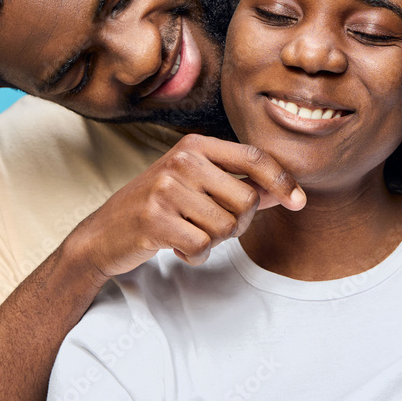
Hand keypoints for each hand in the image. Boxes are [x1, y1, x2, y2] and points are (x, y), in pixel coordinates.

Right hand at [67, 134, 305, 286]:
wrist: (102, 234)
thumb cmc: (156, 208)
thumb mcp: (195, 186)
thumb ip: (237, 185)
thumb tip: (283, 192)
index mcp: (195, 145)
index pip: (254, 157)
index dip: (282, 180)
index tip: (299, 202)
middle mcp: (182, 160)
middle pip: (246, 200)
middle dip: (238, 224)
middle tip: (210, 227)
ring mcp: (166, 189)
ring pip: (227, 227)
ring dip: (214, 242)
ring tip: (188, 234)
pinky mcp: (154, 219)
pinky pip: (202, 247)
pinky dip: (196, 256)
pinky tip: (176, 247)